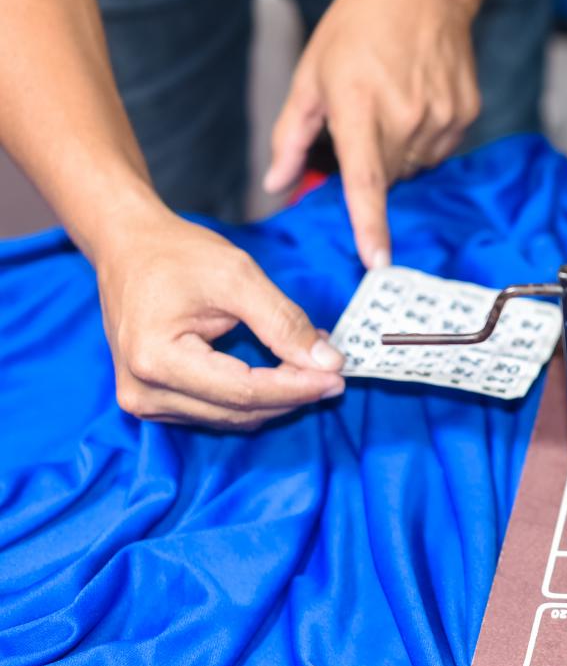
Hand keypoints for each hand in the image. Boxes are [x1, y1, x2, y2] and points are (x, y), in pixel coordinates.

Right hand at [96, 213, 345, 429]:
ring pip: (232, 417)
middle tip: (332, 365)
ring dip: (277, 395)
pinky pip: (217, 410)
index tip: (339, 377)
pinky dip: (254, 395)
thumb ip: (284, 322)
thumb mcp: (238, 277)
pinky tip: (279, 367)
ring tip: (308, 358)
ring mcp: (144, 401)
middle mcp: (143, 392)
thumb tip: (328, 362)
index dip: (298, 387)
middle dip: (293, 391)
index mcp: (156, 360)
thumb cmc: (175, 255)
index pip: (245, 393)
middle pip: (240, 411)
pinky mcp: (154, 400)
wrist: (127, 247)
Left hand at [266, 0, 480, 268]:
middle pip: (386, 176)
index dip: (369, 224)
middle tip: (364, 118)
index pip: (365, 180)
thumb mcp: (311, 72)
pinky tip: (418, 98)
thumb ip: (292, 134)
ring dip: (398, 150)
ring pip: (413, 165)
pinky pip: (439, 148)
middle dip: (370, 163)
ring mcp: (441, 116)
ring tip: (393, 99)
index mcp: (358, 105)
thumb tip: (278, 181)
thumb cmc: (361, 21)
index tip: (376, 261)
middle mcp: (405, 115)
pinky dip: (424, 136)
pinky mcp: (465, 114)